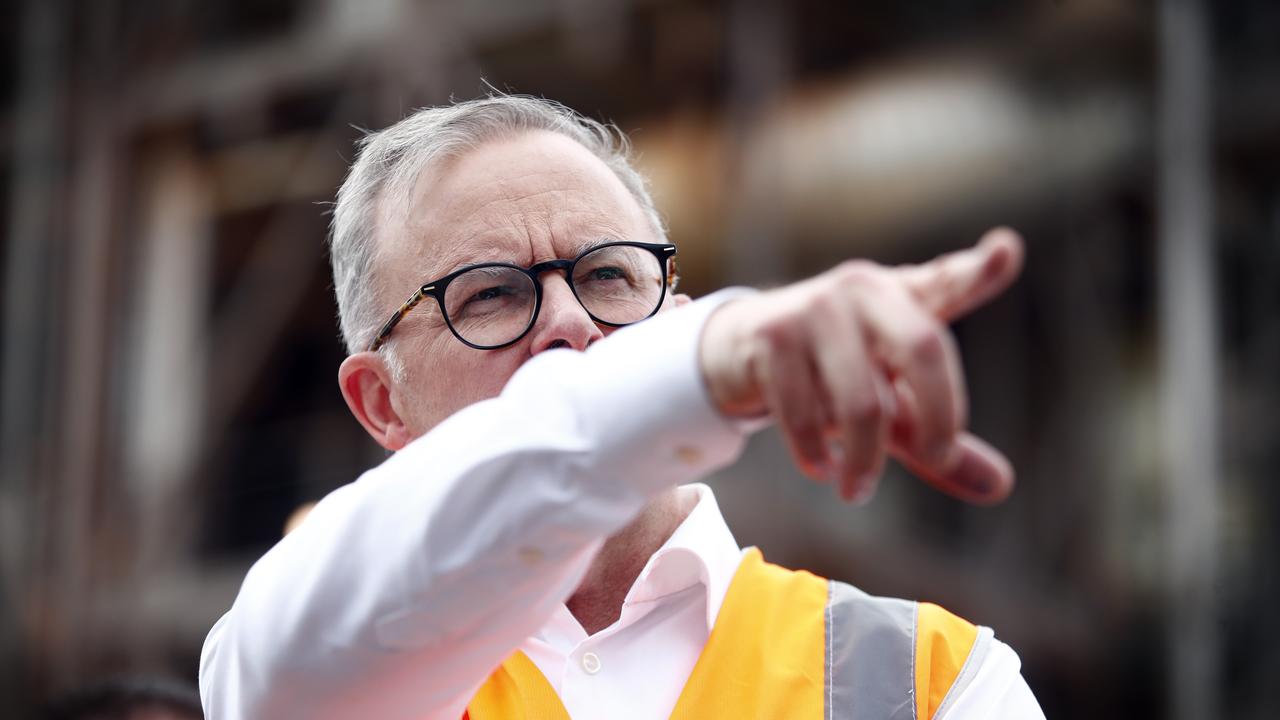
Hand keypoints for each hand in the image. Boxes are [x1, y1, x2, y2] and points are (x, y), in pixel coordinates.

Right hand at [698, 228, 1023, 503]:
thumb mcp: (892, 403)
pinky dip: (816, 454)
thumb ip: (938, 439)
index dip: (978, 270)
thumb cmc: (834, 375)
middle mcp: (864, 289)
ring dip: (864, 460)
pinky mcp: (772, 336)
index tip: (1005, 252)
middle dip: (938, 417)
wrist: (740, 350)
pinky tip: (821, 469)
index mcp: (903, 295)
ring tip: (858, 491)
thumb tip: (1000, 487)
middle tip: (938, 460)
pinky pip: (805, 415)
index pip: (948, 281)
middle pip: (922, 348)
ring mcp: (815, 307)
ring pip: (861, 403)